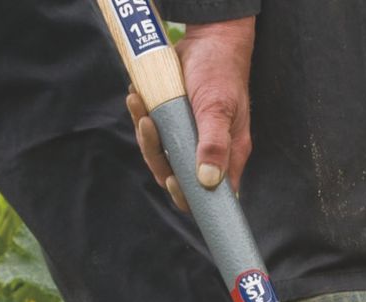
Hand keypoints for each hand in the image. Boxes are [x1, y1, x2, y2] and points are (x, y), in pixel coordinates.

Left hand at [126, 16, 254, 211]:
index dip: (190, 197)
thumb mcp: (218, 109)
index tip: (174, 181)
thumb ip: (214, 145)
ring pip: (161, 158)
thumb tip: (208, 180)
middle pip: (178, 178)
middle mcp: (207, 153)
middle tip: (150, 128)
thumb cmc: (220, 73)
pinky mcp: (172, 126)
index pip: (210, 195)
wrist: (207, 39)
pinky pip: (153, 137)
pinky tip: (137, 99)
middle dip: (158, 158)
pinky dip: (142, 121)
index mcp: (228, 156)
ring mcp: (188, 141)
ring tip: (139, 105)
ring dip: (146, 137)